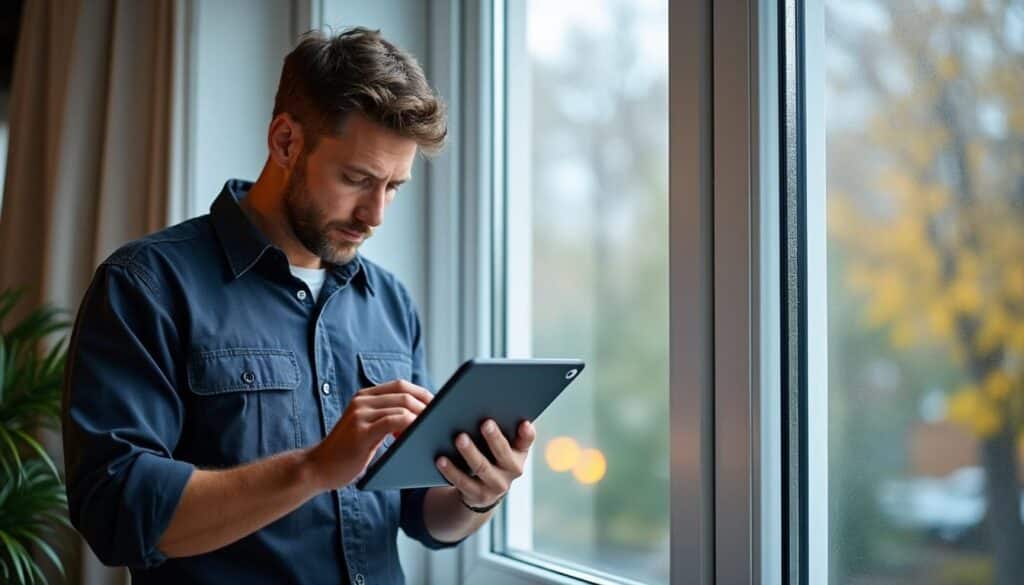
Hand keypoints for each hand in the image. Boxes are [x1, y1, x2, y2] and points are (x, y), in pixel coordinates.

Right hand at [307, 380, 432, 490]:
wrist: (318, 468)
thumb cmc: (347, 453)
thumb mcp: (367, 429)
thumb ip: (386, 419)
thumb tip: (418, 418)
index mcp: (364, 397)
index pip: (401, 385)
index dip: (422, 393)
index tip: (439, 405)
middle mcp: (362, 400)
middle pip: (404, 392)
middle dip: (427, 404)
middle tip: (442, 417)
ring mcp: (360, 414)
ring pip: (402, 405)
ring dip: (422, 416)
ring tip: (432, 428)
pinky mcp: (361, 430)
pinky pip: (393, 420)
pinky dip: (410, 425)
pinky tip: (417, 435)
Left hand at [435, 419, 535, 507]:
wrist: (483, 490)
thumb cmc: (491, 456)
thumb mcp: (502, 444)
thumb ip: (502, 427)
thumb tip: (489, 402)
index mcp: (519, 452)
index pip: (526, 441)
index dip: (527, 433)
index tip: (523, 422)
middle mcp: (512, 470)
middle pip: (503, 454)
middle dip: (494, 438)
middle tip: (485, 423)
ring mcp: (496, 485)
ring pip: (482, 468)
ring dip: (470, 453)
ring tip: (460, 438)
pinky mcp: (478, 495)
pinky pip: (463, 483)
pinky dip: (451, 471)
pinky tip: (441, 460)